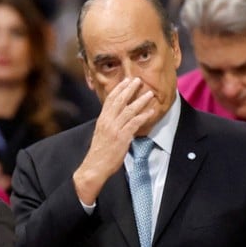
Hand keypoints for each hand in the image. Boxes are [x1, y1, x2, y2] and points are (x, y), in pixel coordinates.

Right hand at [73, 77, 154, 203]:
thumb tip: (117, 119)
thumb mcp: (101, 134)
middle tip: (138, 80)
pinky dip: (144, 116)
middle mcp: (107, 122)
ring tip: (149, 93)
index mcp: (102, 120)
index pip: (109, 100)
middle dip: (129, 89)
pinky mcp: (122, 137)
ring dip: (140, 100)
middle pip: (119, 101)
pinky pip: (135, 123)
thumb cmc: (99, 153)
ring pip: (129, 110)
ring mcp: (115, 129)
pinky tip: (151, 111)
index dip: (118, 89)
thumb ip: (108, 125)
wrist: (95, 166)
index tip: (126, 81)